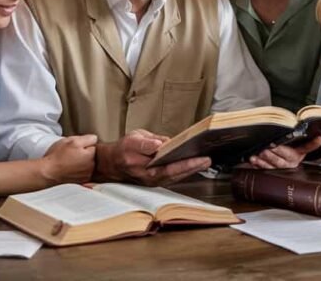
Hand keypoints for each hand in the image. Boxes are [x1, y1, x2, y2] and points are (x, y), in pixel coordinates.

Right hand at [41, 134, 97, 183]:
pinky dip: (78, 170)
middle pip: (91, 155)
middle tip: (71, 153)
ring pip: (87, 164)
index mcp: (91, 155)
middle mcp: (92, 167)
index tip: (76, 146)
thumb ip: (87, 138)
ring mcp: (87, 175)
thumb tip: (94, 139)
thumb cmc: (57, 157)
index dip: (84, 144)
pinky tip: (69, 168)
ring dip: (81, 162)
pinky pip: (83, 172)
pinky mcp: (81, 181)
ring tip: (69, 161)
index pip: (94, 145)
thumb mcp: (72, 141)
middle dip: (84, 153)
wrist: (47, 173)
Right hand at [95, 129, 210, 185]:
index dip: (184, 163)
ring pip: (176, 177)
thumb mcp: (133, 139)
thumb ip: (147, 142)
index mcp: (143, 166)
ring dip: (192, 170)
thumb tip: (161, 144)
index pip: (167, 166)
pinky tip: (195, 165)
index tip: (197, 157)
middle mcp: (150, 177)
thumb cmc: (124, 150)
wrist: (113, 163)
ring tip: (205, 162)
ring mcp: (154, 181)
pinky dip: (185, 171)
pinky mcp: (157, 181)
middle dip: (193, 167)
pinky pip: (174, 177)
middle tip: (207, 160)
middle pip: (175, 174)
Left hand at [248, 136, 320, 169]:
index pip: (290, 153)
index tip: (276, 145)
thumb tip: (320, 139)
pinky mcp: (272, 172)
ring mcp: (280, 169)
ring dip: (262, 161)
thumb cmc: (296, 150)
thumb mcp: (303, 147)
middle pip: (279, 161)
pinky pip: (264, 170)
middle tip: (263, 149)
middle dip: (270, 155)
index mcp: (297, 157)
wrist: (292, 164)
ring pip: (271, 166)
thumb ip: (310, 144)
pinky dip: (258, 165)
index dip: (285, 149)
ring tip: (255, 156)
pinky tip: (253, 161)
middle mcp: (289, 164)